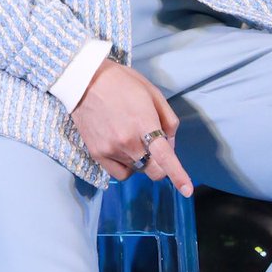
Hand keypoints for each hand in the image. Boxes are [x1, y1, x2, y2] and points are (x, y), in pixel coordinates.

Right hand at [72, 58, 193, 195]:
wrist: (85, 81)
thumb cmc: (122, 82)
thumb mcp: (153, 93)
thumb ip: (168, 120)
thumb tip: (170, 144)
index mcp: (144, 123)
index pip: (165, 157)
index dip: (178, 176)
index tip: (187, 190)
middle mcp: (128, 142)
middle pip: (154, 171)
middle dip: (161, 164)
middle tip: (155, 146)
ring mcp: (111, 150)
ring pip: (138, 170)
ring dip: (142, 159)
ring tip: (132, 137)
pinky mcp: (98, 154)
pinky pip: (121, 174)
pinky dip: (127, 167)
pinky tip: (123, 150)